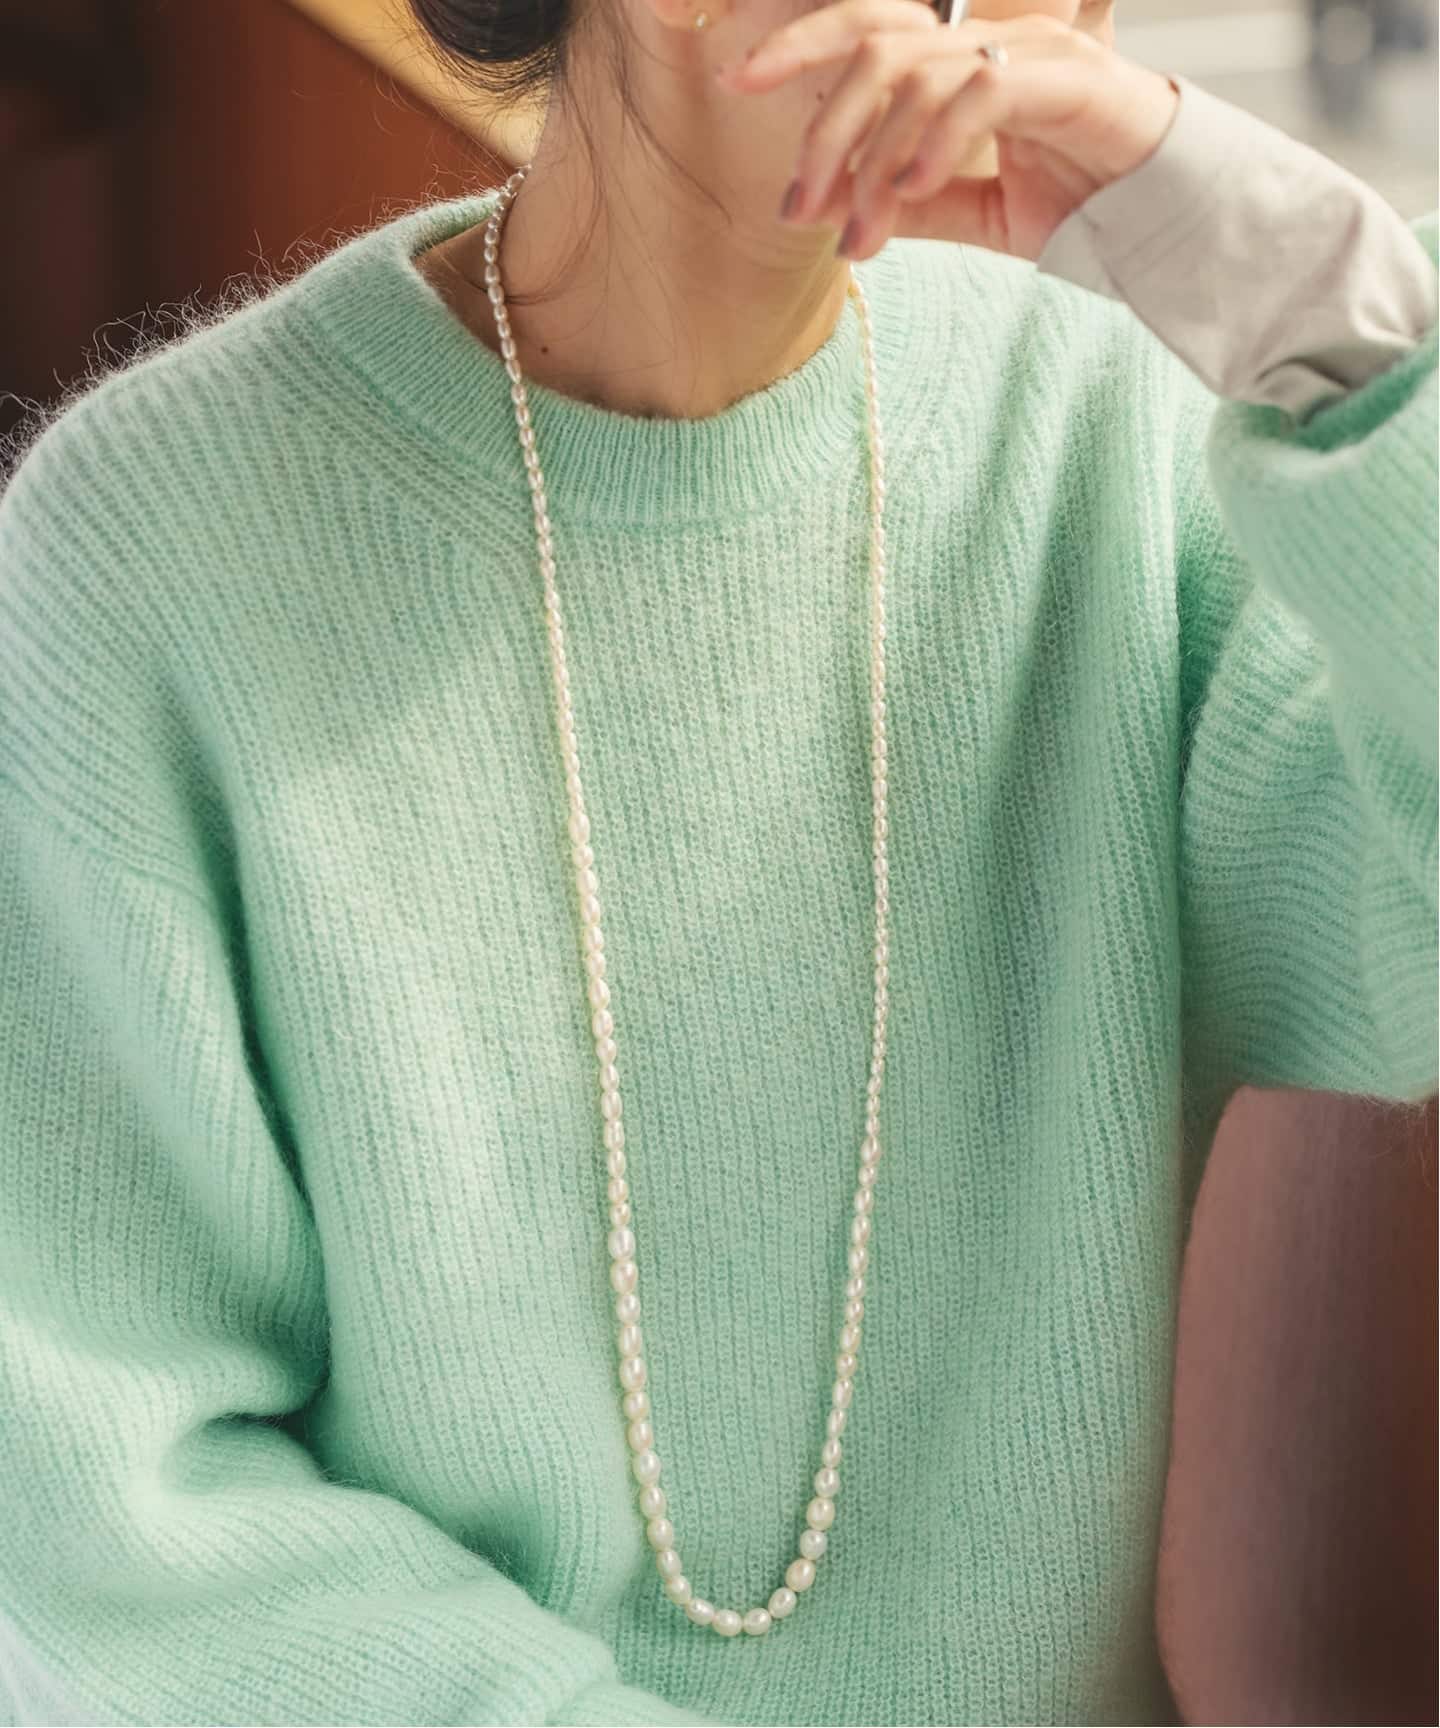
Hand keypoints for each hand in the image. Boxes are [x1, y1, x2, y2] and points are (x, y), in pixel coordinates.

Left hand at [716, 0, 1180, 262]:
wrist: (1165, 216)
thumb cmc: (1079, 201)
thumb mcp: (976, 210)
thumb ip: (915, 203)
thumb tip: (848, 218)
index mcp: (960, 61)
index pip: (866, 34)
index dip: (797, 48)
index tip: (733, 79)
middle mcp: (988, 40)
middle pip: (874, 51)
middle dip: (821, 130)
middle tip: (793, 210)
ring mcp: (1027, 51)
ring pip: (915, 82)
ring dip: (872, 166)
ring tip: (857, 238)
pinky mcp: (1064, 77)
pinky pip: (978, 95)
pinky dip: (934, 145)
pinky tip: (911, 195)